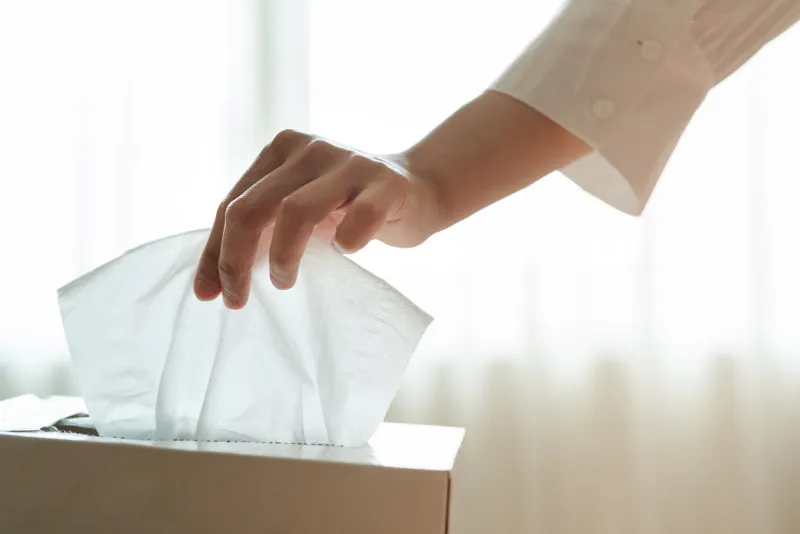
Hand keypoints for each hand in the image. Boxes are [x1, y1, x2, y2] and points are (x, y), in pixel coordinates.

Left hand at [193, 129, 443, 307]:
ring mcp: (350, 163)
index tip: (209, 294)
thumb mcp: (301, 208)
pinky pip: (359, 217)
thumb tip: (213, 282)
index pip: (233, 203)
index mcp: (282, 150)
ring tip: (284, 282)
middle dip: (236, 260)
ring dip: (283, 256)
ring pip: (296, 211)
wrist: (420, 188)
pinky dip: (347, 242)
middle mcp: (311, 150)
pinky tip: (345, 252)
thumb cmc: (349, 206)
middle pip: (253, 207)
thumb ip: (263, 228)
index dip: (215, 252)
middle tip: (238, 299)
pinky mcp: (387, 184)